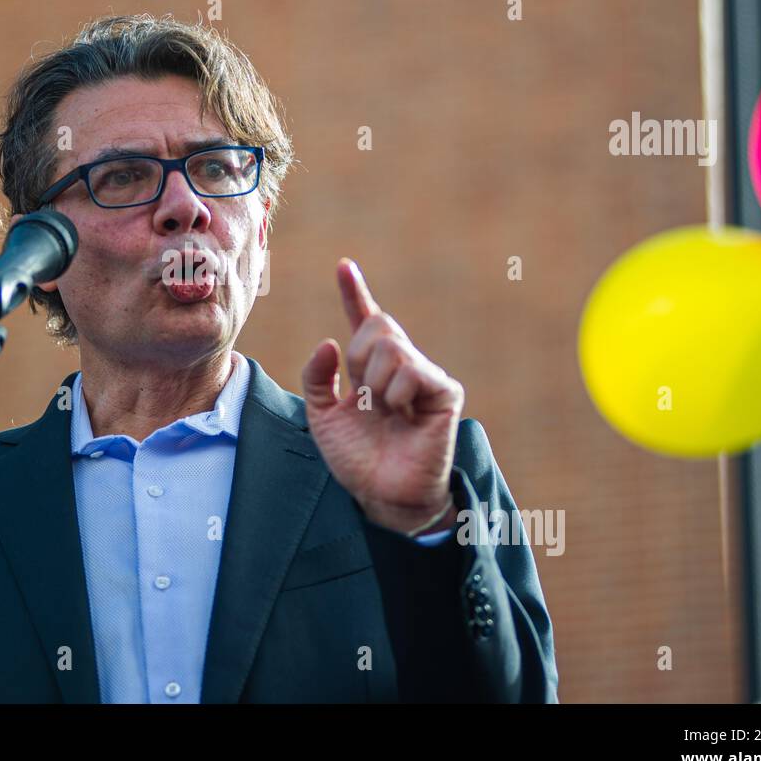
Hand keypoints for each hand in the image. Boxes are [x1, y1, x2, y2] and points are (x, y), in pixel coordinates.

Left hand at [301, 258, 464, 534]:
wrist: (381, 494)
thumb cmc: (356, 458)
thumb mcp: (321, 416)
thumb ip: (316, 378)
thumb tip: (329, 342)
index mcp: (371, 367)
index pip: (364, 320)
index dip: (354, 292)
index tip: (343, 266)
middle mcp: (401, 365)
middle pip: (378, 325)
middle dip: (359, 360)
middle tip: (364, 397)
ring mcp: (425, 376)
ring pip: (391, 347)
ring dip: (375, 384)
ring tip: (385, 412)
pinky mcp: (445, 392)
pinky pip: (411, 371)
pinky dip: (396, 394)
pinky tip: (402, 415)